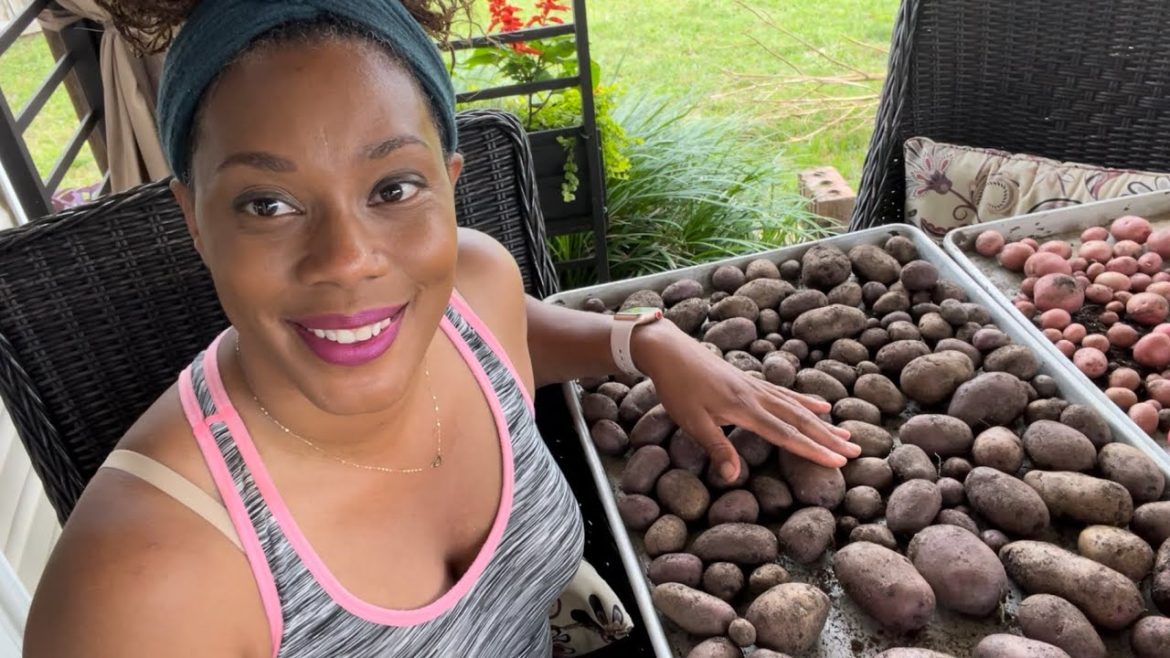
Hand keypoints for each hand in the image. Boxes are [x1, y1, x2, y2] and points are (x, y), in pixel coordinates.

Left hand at [631, 320, 859, 480]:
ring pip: (797, 406)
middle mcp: (757, 396)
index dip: (813, 450)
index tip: (838, 462)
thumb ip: (716, 447)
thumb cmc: (676, 388)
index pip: (786, 434)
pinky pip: (786, 393)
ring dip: (823, 421)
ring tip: (847, 432)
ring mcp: (756, 386)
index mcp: (744, 409)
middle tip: (857, 451)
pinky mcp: (751, 380)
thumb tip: (734, 477)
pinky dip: (806, 401)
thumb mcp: (691, 421)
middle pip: (800, 420)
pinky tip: (821, 404)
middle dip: (828, 438)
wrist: (669, 351)